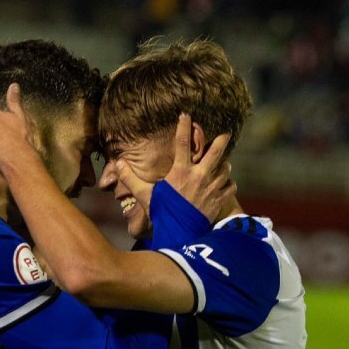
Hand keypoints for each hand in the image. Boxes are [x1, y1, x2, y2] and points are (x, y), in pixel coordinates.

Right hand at [115, 113, 235, 221]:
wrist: (178, 233)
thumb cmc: (161, 213)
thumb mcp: (144, 195)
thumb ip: (131, 179)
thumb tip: (119, 163)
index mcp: (180, 172)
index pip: (181, 142)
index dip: (184, 126)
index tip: (186, 114)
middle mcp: (198, 176)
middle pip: (215, 151)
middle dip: (221, 140)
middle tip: (225, 134)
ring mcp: (211, 188)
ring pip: (225, 169)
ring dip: (224, 166)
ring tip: (223, 165)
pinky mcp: (218, 200)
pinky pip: (230, 187)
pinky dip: (229, 185)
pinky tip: (226, 185)